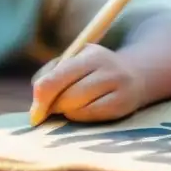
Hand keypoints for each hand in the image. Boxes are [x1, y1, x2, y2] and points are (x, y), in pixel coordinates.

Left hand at [31, 44, 145, 122]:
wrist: (136, 75)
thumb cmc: (94, 71)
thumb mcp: (75, 62)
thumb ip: (52, 76)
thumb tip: (36, 106)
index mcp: (89, 53)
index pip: (55, 79)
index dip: (40, 99)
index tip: (35, 115)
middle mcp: (106, 66)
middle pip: (66, 96)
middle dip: (54, 107)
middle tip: (53, 110)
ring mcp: (117, 85)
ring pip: (77, 108)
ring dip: (67, 112)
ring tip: (71, 107)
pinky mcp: (123, 104)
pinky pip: (91, 116)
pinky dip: (80, 117)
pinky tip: (82, 111)